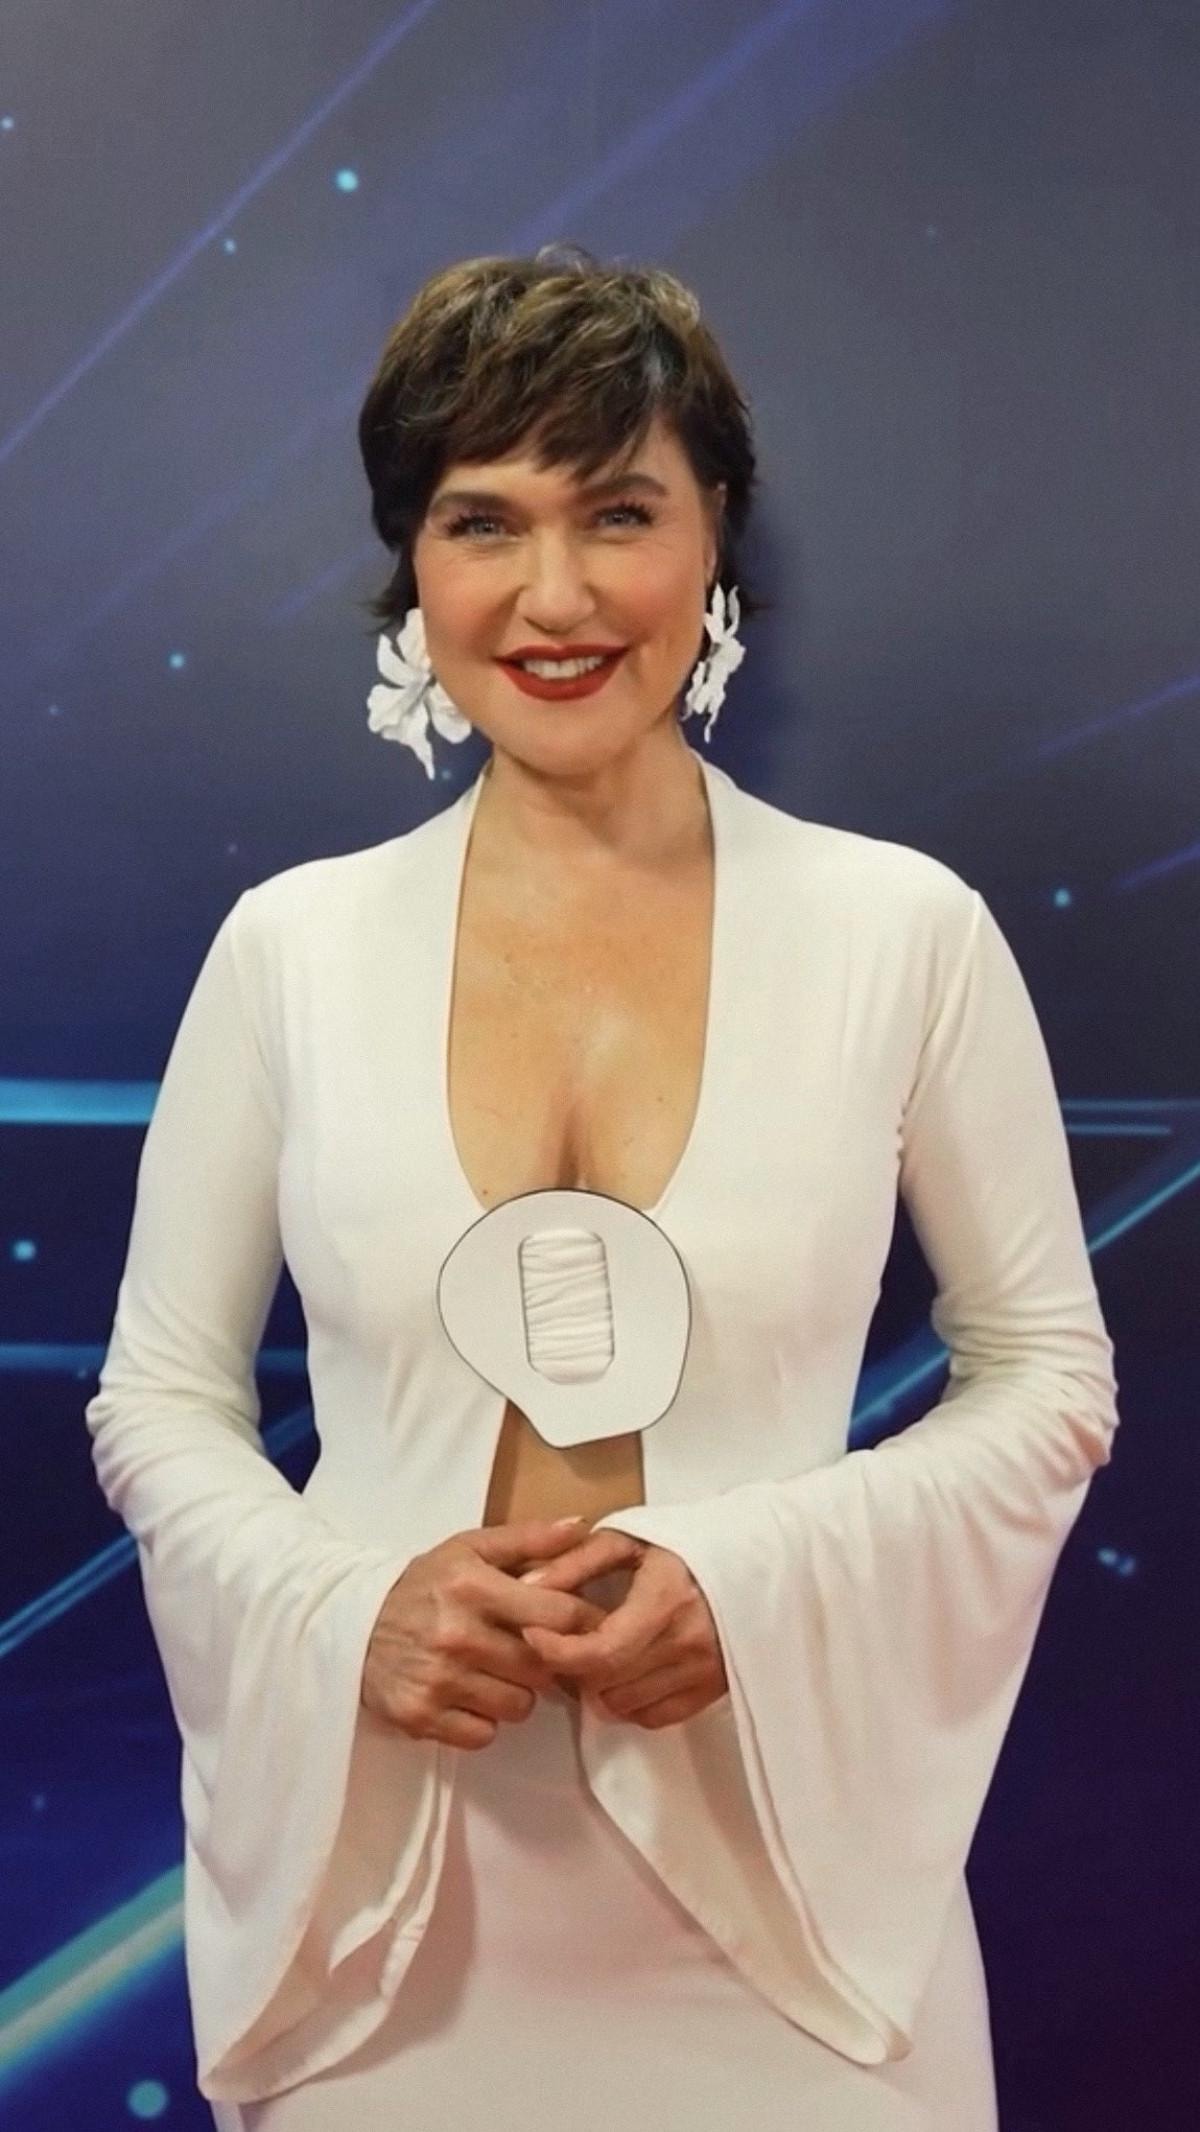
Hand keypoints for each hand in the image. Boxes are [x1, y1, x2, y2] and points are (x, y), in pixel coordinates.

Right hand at [360, 1517, 644, 1750]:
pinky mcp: (420, 1717)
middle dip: (543, 1660)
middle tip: (527, 1650)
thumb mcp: (469, 1549)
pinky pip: (483, 1735)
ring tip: (493, 1672)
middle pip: (542, 1667)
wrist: (351, 1623)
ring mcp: (438, 1680)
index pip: (558, 1615)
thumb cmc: (423, 1584)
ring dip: (515, 1693)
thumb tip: (582, 1526)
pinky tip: (467, 1696)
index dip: (581, 1624)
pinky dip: (482, 1721)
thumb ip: (528, 1539)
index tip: (583, 1627)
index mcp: (473, 1587)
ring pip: (518, 1706)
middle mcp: (457, 1634)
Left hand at [516, 1528, 728, 1729]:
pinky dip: (630, 1700)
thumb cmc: (690, 1542)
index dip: (556, 1651)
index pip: (599, 1652)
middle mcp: (688, 1643)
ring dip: (599, 1686)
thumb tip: (527, 1586)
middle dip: (572, 1667)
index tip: (533, 1634)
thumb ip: (576, 1561)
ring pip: (624, 1706)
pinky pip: (653, 1717)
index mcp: (666, 1600)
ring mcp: (705, 1672)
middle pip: (605, 1685)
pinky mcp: (714, 1690)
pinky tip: (628, 1669)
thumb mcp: (630, 1537)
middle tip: (563, 1641)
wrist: (757, 1559)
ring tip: (598, 1652)